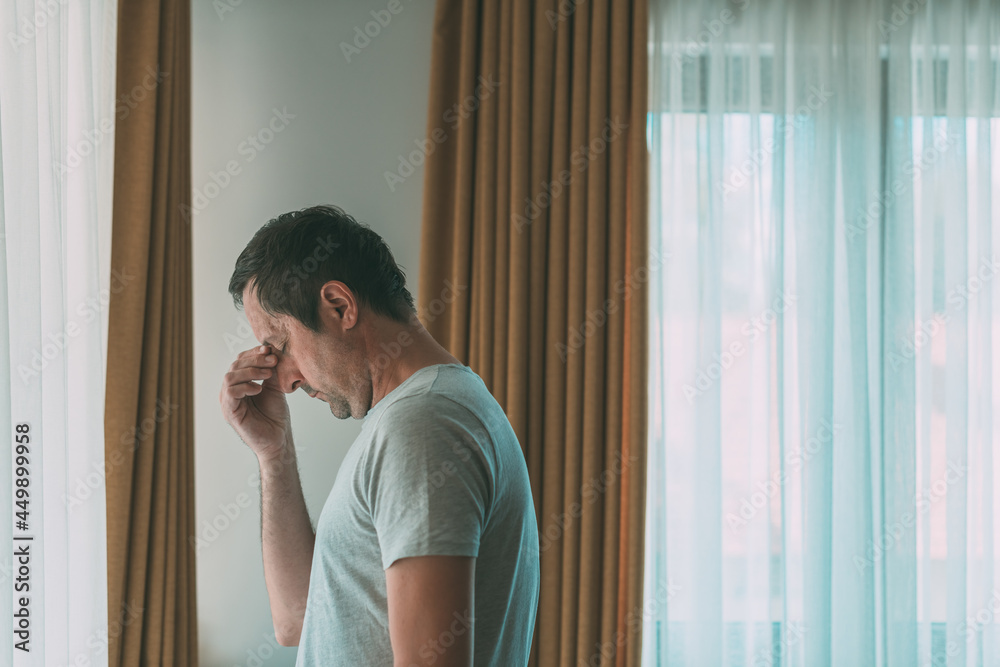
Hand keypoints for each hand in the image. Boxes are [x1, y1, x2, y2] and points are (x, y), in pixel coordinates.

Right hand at [220, 344, 289, 462]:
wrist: (278, 438)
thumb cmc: (275, 415)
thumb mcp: (275, 387)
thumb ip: (271, 371)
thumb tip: (272, 350)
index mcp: (239, 383)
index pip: (240, 360)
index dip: (253, 353)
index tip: (269, 349)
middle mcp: (230, 391)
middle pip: (235, 365)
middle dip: (255, 360)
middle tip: (273, 361)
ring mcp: (228, 401)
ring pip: (230, 376)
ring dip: (251, 371)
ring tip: (268, 374)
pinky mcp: (229, 412)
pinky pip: (230, 392)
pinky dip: (245, 386)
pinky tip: (259, 389)